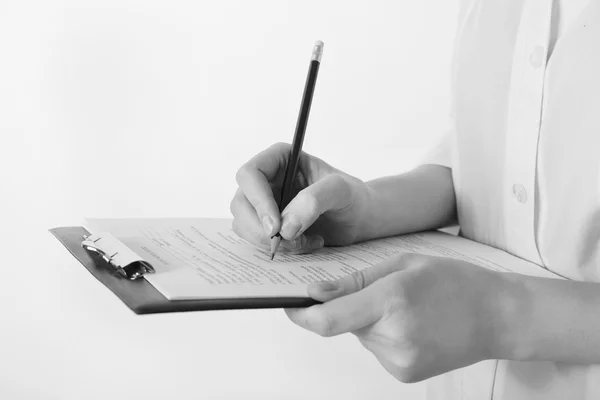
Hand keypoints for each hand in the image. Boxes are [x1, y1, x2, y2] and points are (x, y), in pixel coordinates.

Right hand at [231, 142, 371, 252]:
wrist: (359, 218)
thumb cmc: (352, 196)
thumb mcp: (340, 191)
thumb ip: (314, 201)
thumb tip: (285, 227)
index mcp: (279, 158)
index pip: (250, 174)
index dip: (258, 201)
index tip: (276, 227)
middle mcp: (266, 179)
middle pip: (240, 204)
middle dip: (262, 229)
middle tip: (291, 242)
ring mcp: (263, 203)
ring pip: (244, 225)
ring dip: (273, 242)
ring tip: (306, 241)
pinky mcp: (267, 225)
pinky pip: (257, 241)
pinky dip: (280, 249)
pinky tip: (306, 244)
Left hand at [286, 253, 509, 381]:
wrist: (497, 317)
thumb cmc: (455, 282)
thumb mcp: (403, 264)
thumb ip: (354, 281)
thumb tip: (315, 293)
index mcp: (391, 301)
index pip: (326, 320)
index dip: (301, 314)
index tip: (290, 305)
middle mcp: (393, 337)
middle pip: (344, 323)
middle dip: (352, 307)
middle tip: (383, 293)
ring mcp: (399, 361)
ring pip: (361, 335)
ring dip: (370, 321)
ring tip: (406, 309)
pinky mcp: (404, 374)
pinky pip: (376, 349)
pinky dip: (384, 335)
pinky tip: (412, 326)